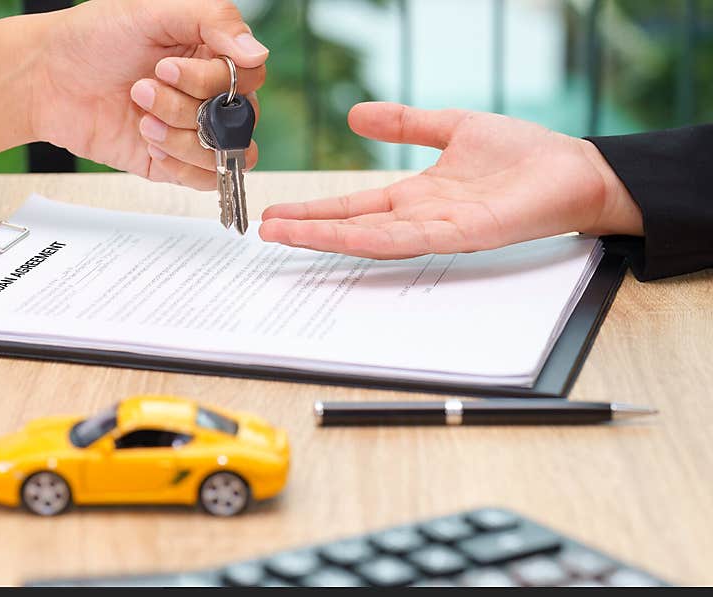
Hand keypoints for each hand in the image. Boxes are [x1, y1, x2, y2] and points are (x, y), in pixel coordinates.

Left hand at [0, 0, 266, 188]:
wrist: (45, 80)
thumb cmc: (92, 39)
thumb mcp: (153, 10)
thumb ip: (215, 21)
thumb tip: (258, 54)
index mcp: (210, 53)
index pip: (248, 77)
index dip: (212, 79)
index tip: (167, 66)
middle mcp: (207, 94)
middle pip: (239, 118)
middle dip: (188, 106)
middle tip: (143, 88)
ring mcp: (192, 130)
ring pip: (225, 151)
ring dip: (180, 135)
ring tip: (141, 115)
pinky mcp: (174, 163)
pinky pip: (205, 179)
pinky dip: (179, 165)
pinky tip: (148, 141)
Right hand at [259, 102, 642, 257]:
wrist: (574, 170)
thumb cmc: (522, 154)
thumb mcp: (452, 127)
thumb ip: (406, 124)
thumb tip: (356, 115)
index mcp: (416, 195)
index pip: (355, 204)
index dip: (316, 209)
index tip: (280, 211)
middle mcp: (419, 217)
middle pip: (352, 226)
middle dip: (308, 229)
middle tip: (265, 231)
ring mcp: (437, 230)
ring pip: (369, 238)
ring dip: (325, 239)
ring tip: (284, 236)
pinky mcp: (460, 235)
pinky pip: (407, 240)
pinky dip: (369, 240)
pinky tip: (338, 239)